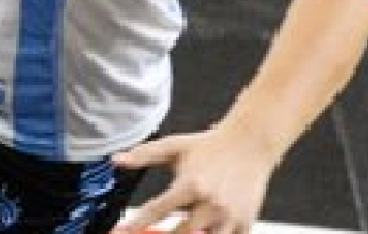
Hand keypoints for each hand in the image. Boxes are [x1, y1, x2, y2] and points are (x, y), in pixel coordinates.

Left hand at [112, 125, 275, 233]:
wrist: (250, 143)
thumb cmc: (210, 145)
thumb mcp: (175, 146)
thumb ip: (144, 154)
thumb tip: (117, 160)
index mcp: (190, 185)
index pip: (156, 211)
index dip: (134, 225)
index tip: (120, 233)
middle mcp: (210, 204)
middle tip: (153, 232)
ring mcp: (229, 217)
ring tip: (184, 229)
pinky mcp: (244, 223)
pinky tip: (206, 230)